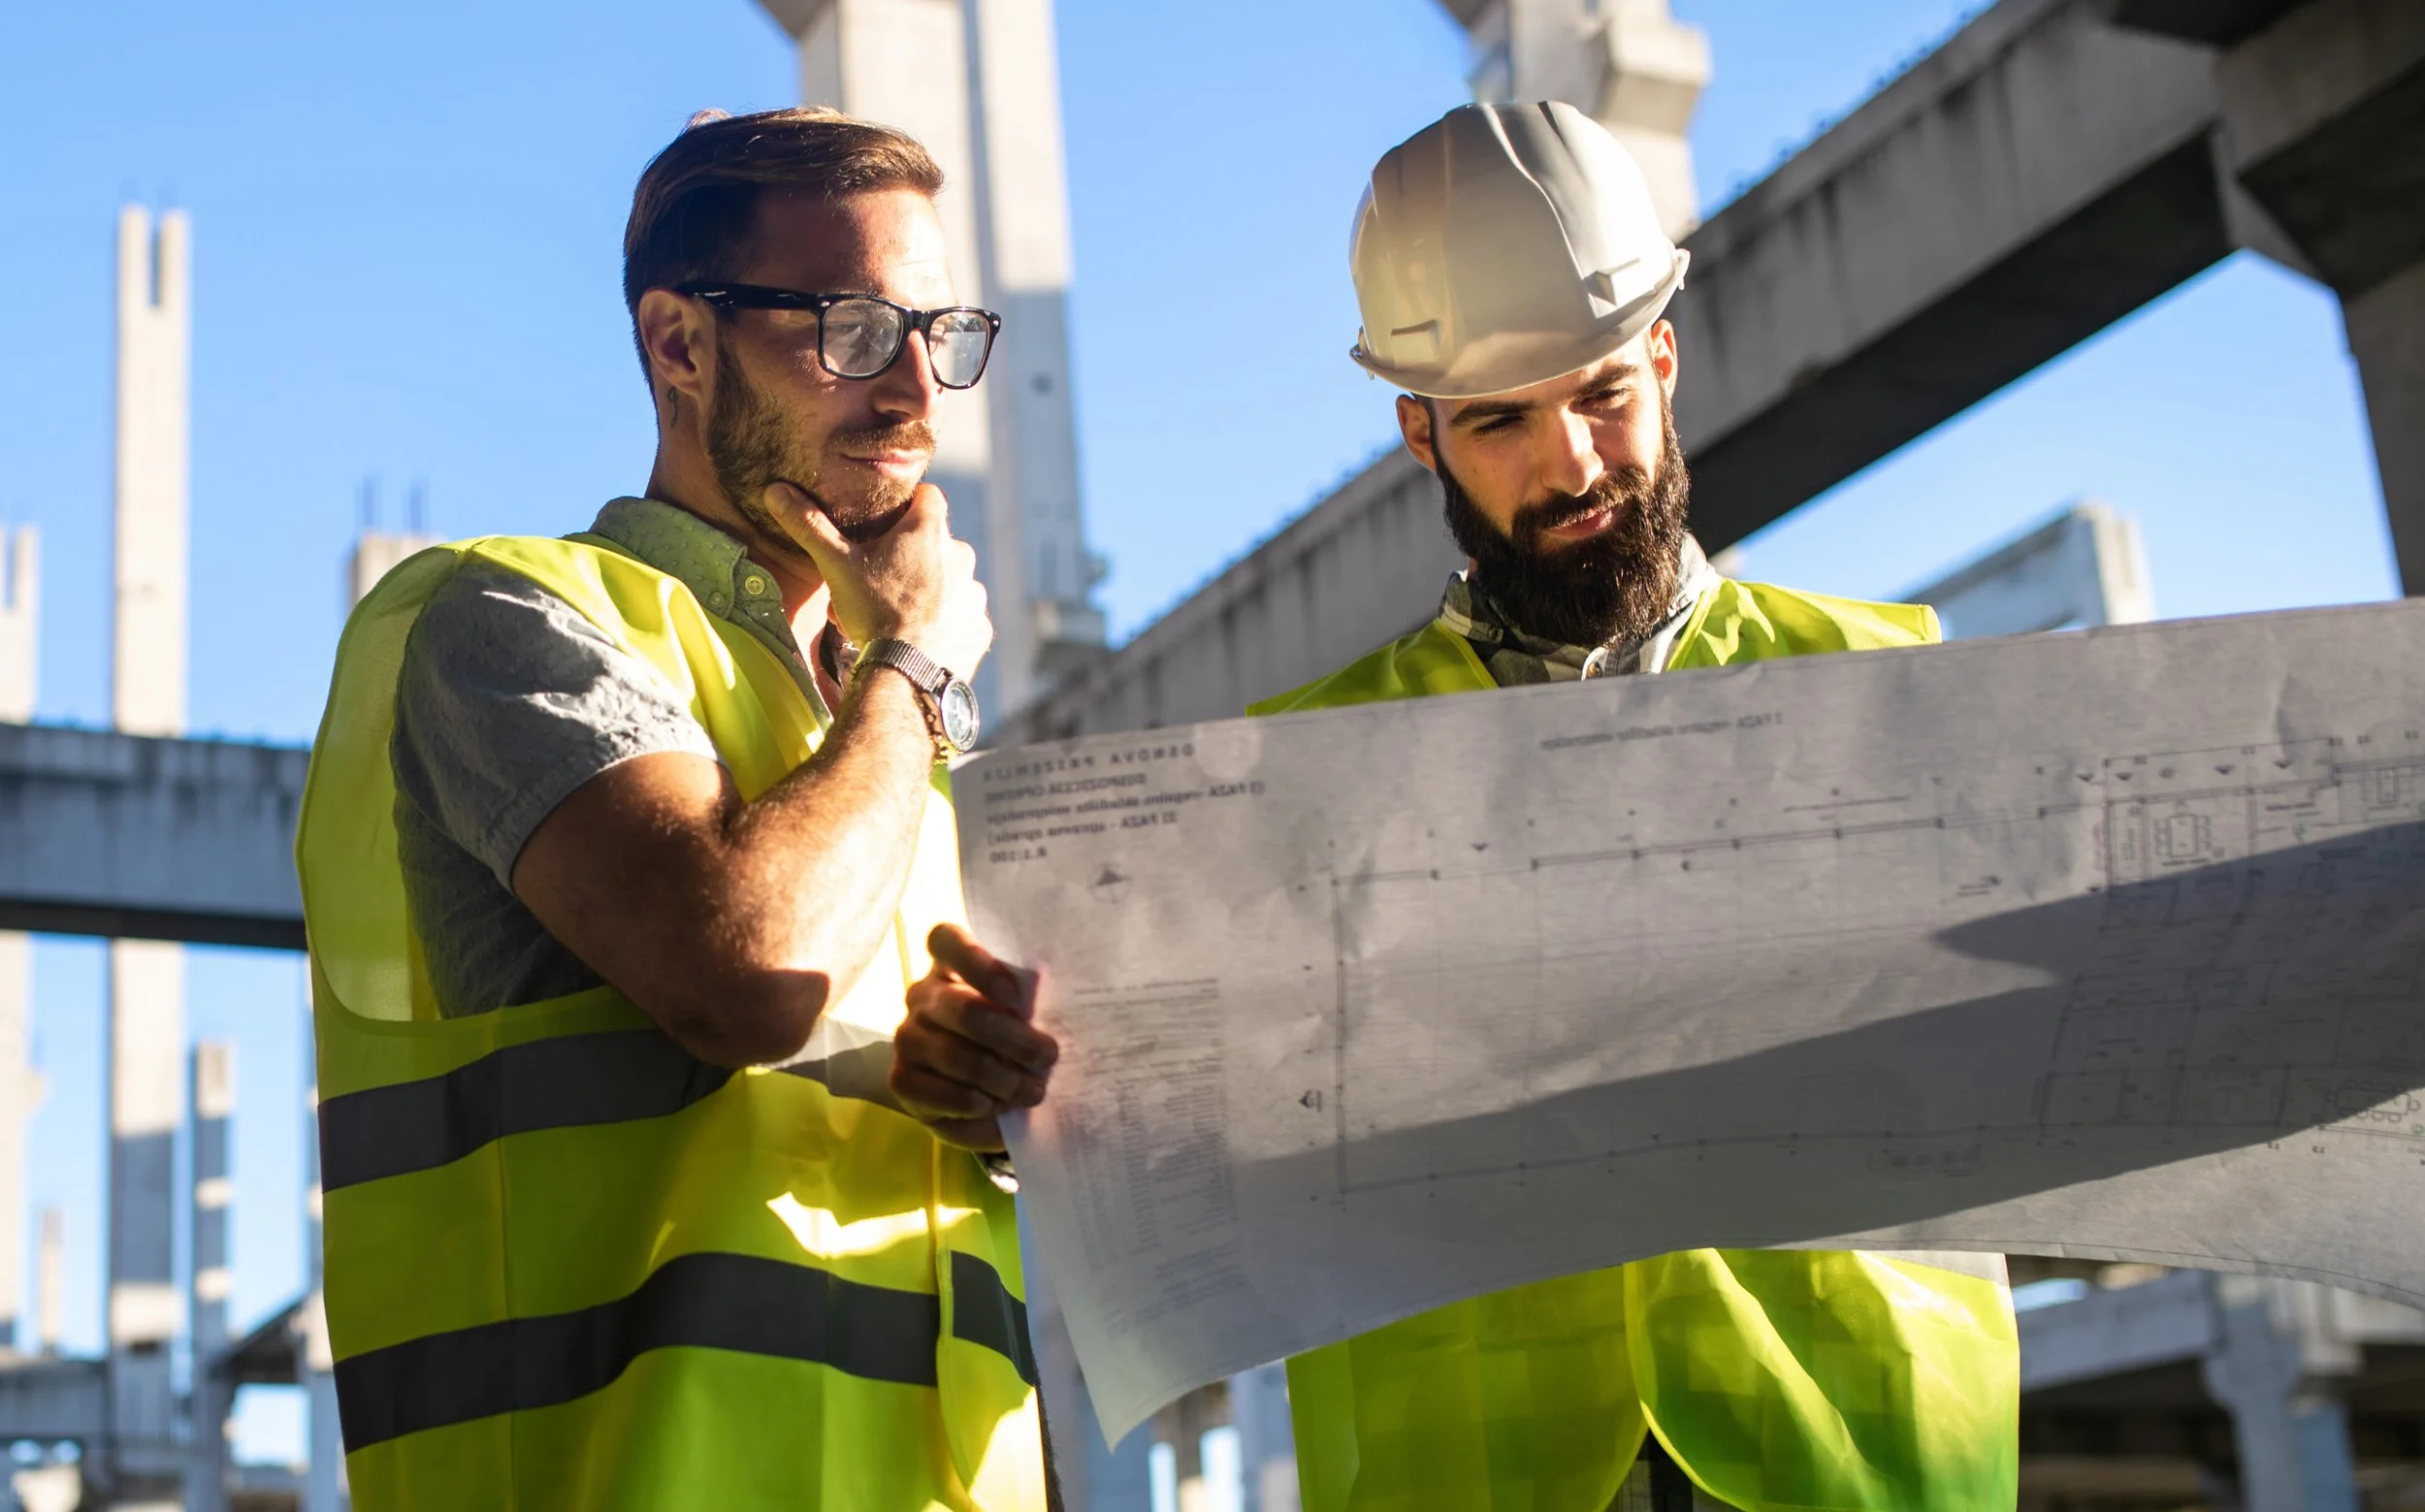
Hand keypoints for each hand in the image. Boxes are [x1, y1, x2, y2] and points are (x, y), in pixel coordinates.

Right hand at [785, 481, 992, 679]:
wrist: (909, 675)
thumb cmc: (875, 613)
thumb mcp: (836, 565)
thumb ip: (809, 525)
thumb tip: (776, 491)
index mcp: (929, 531)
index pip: (927, 494)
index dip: (906, 504)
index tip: (887, 521)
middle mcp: (961, 555)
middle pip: (934, 541)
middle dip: (909, 555)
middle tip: (877, 579)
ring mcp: (974, 593)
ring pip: (949, 579)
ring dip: (927, 589)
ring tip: (894, 613)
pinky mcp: (980, 627)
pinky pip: (961, 615)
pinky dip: (944, 622)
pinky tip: (918, 637)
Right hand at [892, 923, 1057, 1151]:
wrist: (969, 1086)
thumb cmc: (1008, 1036)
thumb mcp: (1021, 1014)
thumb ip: (1032, 1006)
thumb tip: (1067, 1016)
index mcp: (949, 965)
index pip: (946, 941)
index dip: (978, 963)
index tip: (1014, 994)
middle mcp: (921, 996)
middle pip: (965, 1010)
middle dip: (1014, 1039)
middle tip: (1048, 1057)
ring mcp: (907, 1037)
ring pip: (958, 1056)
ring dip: (1003, 1079)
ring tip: (1033, 1092)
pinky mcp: (901, 1079)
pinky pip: (941, 1094)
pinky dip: (976, 1104)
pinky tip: (995, 1106)